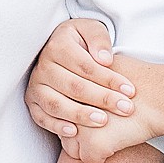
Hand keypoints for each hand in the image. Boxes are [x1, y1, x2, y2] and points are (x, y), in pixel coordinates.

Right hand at [27, 18, 136, 144]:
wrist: (63, 48)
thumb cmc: (82, 41)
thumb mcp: (92, 30)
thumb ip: (99, 40)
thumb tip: (104, 60)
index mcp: (57, 46)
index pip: (85, 66)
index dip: (109, 79)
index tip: (130, 90)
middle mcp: (43, 66)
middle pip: (74, 86)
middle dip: (102, 99)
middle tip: (126, 108)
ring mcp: (36, 85)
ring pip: (57, 104)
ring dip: (81, 115)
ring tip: (104, 121)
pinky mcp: (33, 101)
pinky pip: (41, 117)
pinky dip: (56, 126)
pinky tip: (74, 132)